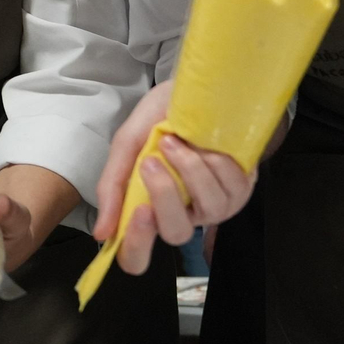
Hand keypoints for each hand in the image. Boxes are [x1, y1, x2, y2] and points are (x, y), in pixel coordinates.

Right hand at [93, 78, 255, 274]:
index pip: (137, 257)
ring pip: (209, 208)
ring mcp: (215, 205)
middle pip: (176, 234)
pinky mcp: (242, 189)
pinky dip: (215, 160)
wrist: (193, 86)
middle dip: (165, 196)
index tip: (140, 210)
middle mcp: (184, 215)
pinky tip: (205, 143)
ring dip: (190, 169)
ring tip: (176, 140)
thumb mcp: (127, 144)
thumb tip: (101, 234)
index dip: (138, 245)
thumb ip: (113, 186)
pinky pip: (232, 185)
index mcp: (150, 211)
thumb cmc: (158, 118)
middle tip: (151, 161)